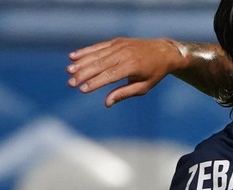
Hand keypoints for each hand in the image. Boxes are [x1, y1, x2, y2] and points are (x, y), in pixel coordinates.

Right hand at [67, 37, 181, 106]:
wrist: (163, 52)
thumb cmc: (154, 73)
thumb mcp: (143, 87)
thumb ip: (124, 93)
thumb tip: (106, 103)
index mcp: (132, 67)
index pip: (109, 76)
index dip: (95, 83)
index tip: (82, 89)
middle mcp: (124, 54)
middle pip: (100, 65)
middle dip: (84, 74)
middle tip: (70, 83)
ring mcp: (119, 46)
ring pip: (97, 55)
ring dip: (81, 62)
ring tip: (69, 70)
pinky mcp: (116, 41)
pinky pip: (98, 46)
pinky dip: (86, 51)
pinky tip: (73, 56)